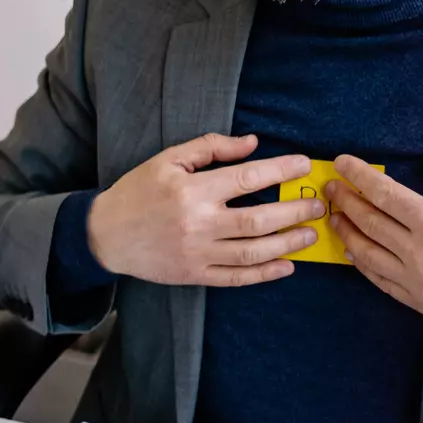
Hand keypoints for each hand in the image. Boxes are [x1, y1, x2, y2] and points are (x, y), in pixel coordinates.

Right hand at [88, 133, 323, 286]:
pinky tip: (286, 266)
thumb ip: (210, 148)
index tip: (302, 164)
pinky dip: (265, 274)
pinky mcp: (194, 274)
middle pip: (259, 219)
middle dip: (295, 211)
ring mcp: (198, 253)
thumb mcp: (166, 160)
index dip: (280, 170)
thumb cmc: (136, 192)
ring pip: (254, 251)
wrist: (104, 235)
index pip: (247, 178)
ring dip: (288, 243)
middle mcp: (198, 223)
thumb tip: (252, 144)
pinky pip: (237, 278)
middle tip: (318, 205)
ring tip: (310, 234)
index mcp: (192, 190)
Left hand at [327, 152, 422, 333]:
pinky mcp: (418, 302)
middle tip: (331, 186)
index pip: (383, 193)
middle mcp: (418, 252)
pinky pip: (377, 280)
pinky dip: (359, 263)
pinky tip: (353, 251)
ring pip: (364, 252)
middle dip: (344, 200)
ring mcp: (415, 280)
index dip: (357, 175)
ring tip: (336, 216)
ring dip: (345, 231)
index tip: (342, 163)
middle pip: (367, 221)